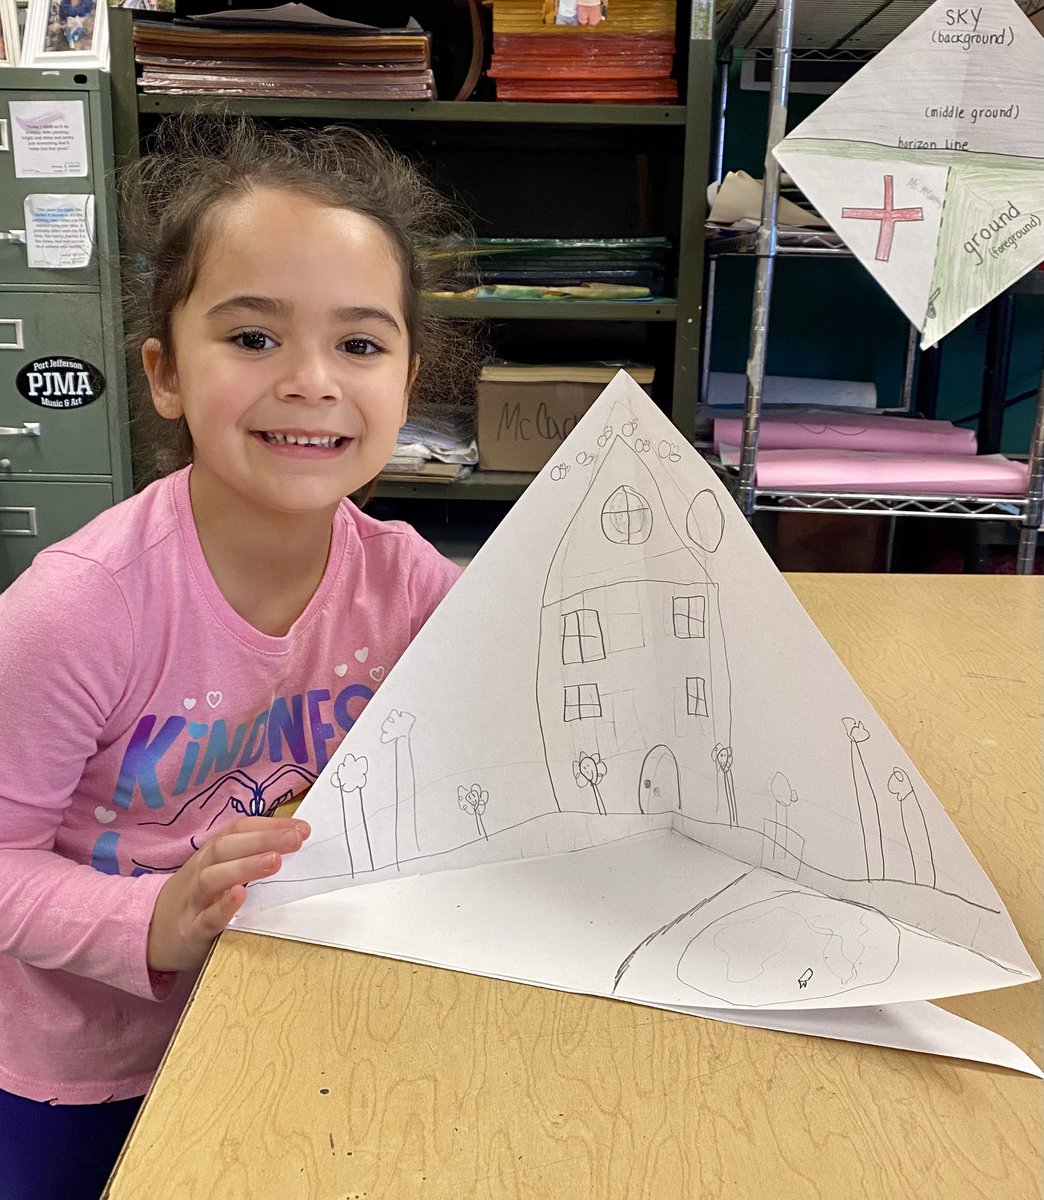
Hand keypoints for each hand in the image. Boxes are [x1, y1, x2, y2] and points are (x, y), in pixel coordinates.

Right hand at [147, 816, 310, 972]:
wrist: (150, 932)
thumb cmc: (197, 897)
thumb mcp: (216, 870)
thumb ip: (247, 856)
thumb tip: (290, 841)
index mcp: (210, 855)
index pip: (238, 831)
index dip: (269, 826)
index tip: (302, 828)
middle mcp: (200, 872)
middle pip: (225, 849)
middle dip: (262, 840)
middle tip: (295, 840)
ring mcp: (193, 901)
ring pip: (213, 879)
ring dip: (245, 867)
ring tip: (275, 861)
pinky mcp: (190, 932)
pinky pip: (205, 919)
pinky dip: (223, 907)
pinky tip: (241, 896)